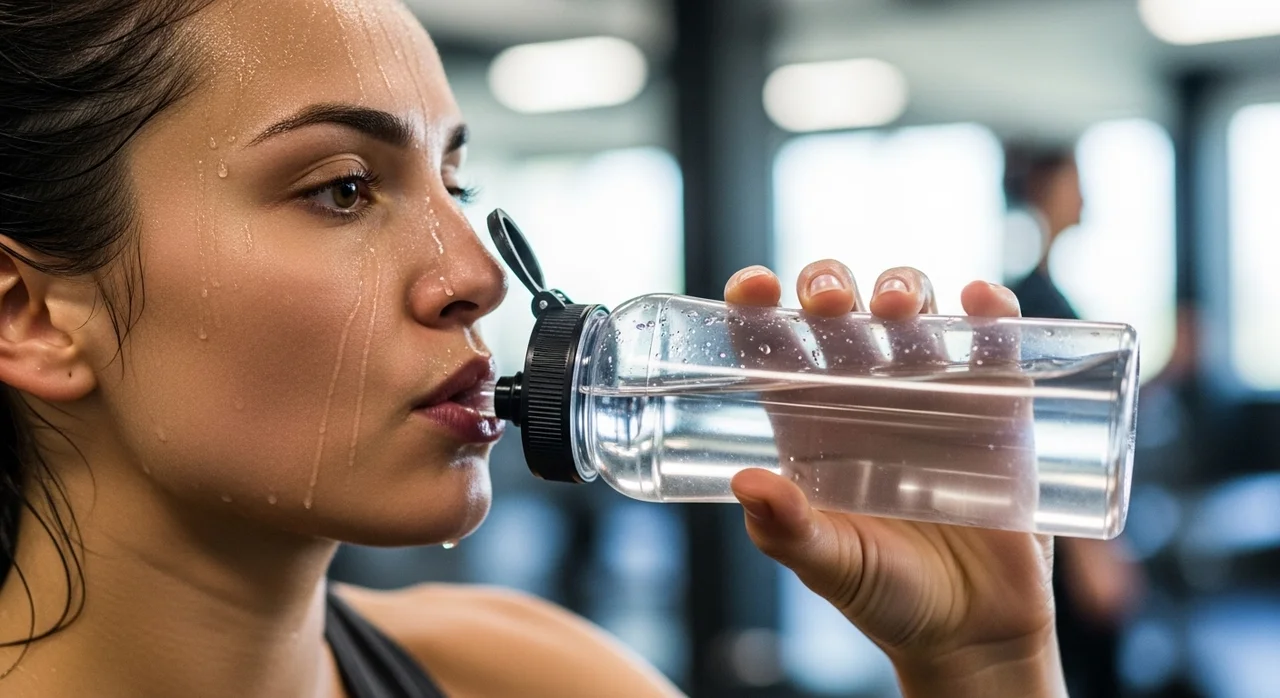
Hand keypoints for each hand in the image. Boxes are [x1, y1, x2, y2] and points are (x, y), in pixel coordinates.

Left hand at [723, 260, 1064, 696]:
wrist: (972, 634)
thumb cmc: (885, 597)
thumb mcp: (827, 565)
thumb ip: (787, 530)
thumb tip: (745, 482)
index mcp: (809, 422)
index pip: (775, 347)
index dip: (758, 306)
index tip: (753, 286)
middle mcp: (865, 396)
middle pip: (843, 312)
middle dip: (832, 285)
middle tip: (831, 302)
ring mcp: (932, 395)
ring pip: (914, 313)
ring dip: (904, 288)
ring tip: (899, 307)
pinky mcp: (997, 409)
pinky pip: (995, 346)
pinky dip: (992, 314)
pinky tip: (982, 299)